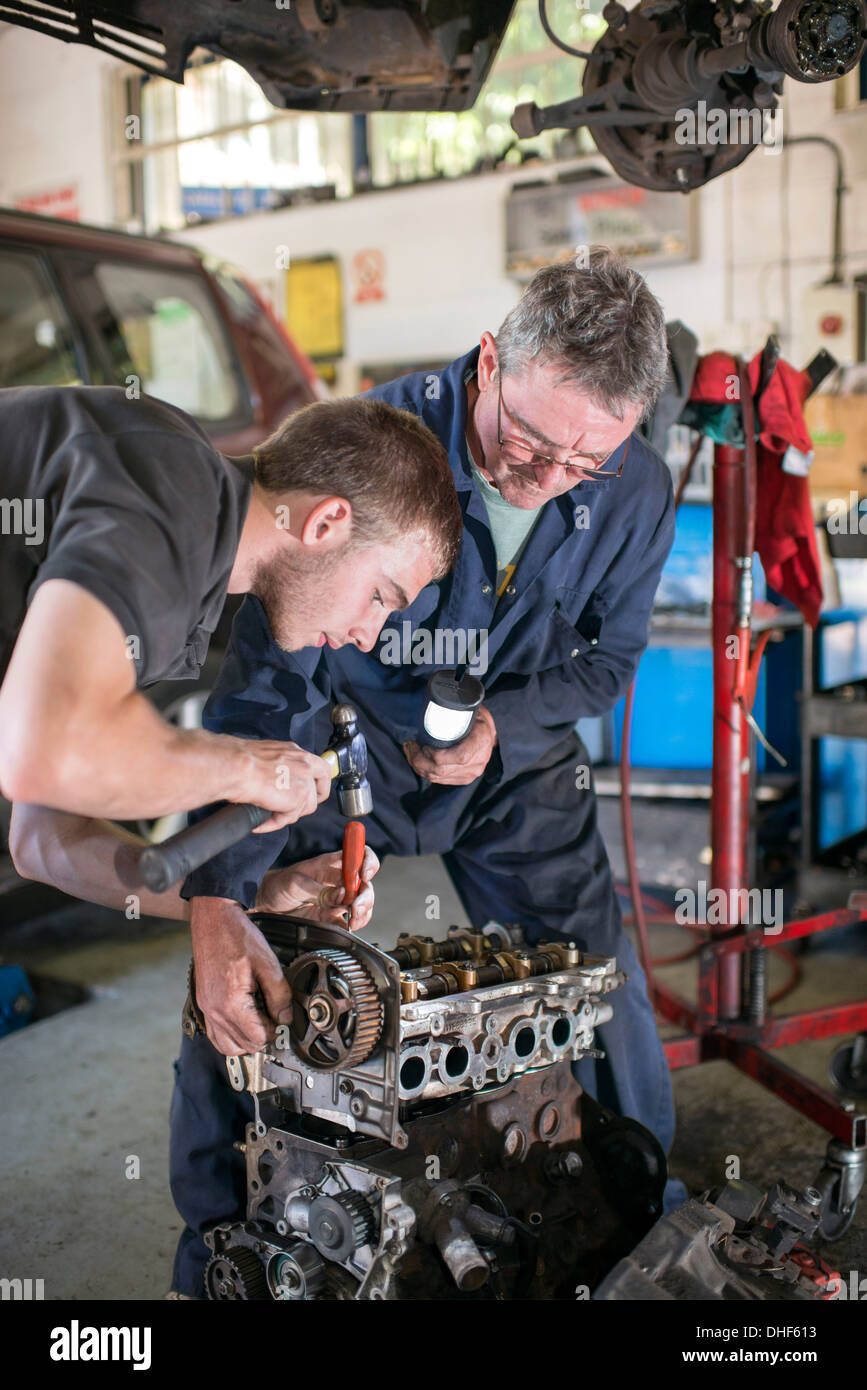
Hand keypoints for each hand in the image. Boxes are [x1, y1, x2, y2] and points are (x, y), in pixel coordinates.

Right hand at [189, 896, 290, 1053]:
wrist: (213, 921)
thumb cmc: (238, 938)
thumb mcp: (268, 964)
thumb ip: (280, 995)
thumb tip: (285, 1018)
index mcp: (231, 1003)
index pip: (258, 1039)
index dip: (275, 1032)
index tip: (283, 1019)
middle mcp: (214, 1011)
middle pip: (244, 1046)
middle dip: (263, 1036)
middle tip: (274, 1017)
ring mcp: (206, 1009)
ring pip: (227, 1046)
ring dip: (246, 1040)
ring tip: (260, 1020)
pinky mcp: (203, 1004)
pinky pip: (215, 1034)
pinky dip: (231, 1035)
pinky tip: (245, 1020)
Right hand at [233, 739, 332, 831]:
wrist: (236, 767)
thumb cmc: (240, 760)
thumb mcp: (266, 756)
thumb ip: (279, 767)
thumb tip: (277, 779)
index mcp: (296, 752)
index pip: (320, 767)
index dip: (319, 783)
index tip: (314, 792)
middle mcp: (304, 765)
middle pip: (320, 788)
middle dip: (308, 802)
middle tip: (292, 809)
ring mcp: (304, 782)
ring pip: (306, 807)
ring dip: (287, 814)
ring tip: (267, 815)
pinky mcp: (298, 798)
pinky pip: (289, 818)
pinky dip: (273, 823)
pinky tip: (260, 822)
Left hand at [255, 846, 379, 931]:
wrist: (265, 905)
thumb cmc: (278, 885)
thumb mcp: (295, 883)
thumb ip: (318, 890)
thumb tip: (342, 896)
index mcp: (331, 865)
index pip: (359, 855)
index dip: (368, 862)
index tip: (365, 875)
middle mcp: (338, 880)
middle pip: (365, 884)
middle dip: (365, 896)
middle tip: (355, 908)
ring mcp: (336, 899)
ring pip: (362, 903)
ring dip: (363, 912)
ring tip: (353, 920)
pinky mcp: (331, 917)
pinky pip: (351, 921)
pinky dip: (354, 925)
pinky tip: (349, 928)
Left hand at [402, 705, 497, 785]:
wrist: (488, 733)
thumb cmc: (475, 717)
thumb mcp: (468, 709)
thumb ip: (453, 711)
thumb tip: (430, 705)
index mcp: (480, 741)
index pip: (459, 756)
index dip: (437, 755)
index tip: (423, 744)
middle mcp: (478, 761)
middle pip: (442, 770)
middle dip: (418, 760)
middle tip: (409, 745)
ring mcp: (471, 773)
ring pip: (437, 777)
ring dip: (418, 766)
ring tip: (410, 751)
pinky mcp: (464, 779)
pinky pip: (440, 780)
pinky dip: (425, 772)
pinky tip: (417, 762)